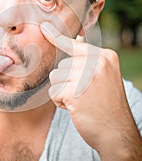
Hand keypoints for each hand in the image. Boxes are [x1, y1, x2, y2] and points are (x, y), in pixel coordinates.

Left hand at [40, 22, 136, 151]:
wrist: (117, 133)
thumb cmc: (107, 107)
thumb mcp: (103, 78)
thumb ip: (87, 63)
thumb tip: (66, 46)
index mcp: (106, 57)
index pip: (75, 44)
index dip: (57, 37)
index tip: (43, 27)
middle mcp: (98, 63)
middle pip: (61, 65)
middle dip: (66, 82)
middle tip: (84, 95)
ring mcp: (87, 76)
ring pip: (55, 77)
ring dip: (62, 92)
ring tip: (80, 101)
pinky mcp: (75, 91)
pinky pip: (53, 92)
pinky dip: (60, 102)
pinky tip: (76, 108)